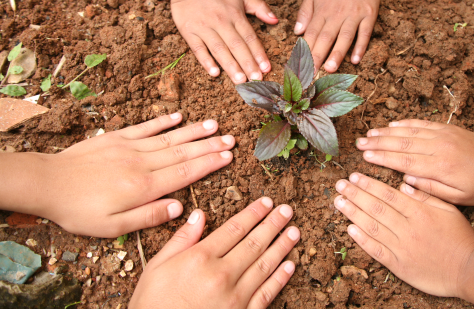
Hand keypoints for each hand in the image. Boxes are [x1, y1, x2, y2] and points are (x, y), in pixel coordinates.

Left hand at [38, 113, 233, 236]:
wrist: (47, 183)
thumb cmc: (79, 210)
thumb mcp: (113, 226)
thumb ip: (148, 216)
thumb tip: (180, 207)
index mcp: (144, 187)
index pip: (185, 173)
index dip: (209, 163)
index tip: (228, 156)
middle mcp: (142, 163)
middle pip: (183, 153)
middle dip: (209, 145)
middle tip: (231, 139)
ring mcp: (130, 147)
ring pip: (169, 138)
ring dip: (193, 131)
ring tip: (214, 125)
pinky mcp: (116, 138)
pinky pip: (145, 127)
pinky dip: (163, 121)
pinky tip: (178, 116)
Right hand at [130, 198, 299, 308]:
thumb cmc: (152, 304)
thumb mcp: (156, 267)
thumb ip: (181, 240)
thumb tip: (198, 215)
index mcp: (200, 258)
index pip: (234, 228)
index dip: (253, 213)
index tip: (267, 202)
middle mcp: (221, 275)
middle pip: (254, 243)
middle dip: (273, 224)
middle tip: (287, 210)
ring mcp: (234, 297)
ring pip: (264, 265)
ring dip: (281, 247)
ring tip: (294, 232)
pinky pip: (266, 294)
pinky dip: (280, 279)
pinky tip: (289, 265)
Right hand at [171, 0, 277, 83]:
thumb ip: (260, 7)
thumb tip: (276, 20)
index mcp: (235, 15)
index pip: (250, 37)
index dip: (259, 54)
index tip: (266, 68)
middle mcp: (221, 22)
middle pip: (237, 46)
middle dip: (248, 64)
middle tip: (256, 80)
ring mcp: (205, 28)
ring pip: (220, 50)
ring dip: (230, 66)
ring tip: (240, 80)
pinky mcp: (189, 32)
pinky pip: (198, 49)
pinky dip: (206, 61)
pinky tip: (215, 73)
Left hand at [294, 0, 379, 71]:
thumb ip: (305, 12)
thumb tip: (297, 32)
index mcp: (322, 11)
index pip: (312, 34)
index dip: (305, 51)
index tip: (301, 66)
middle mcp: (336, 15)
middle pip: (326, 38)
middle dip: (318, 57)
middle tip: (312, 74)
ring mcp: (354, 15)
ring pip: (344, 37)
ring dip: (337, 54)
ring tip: (330, 68)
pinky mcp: (369, 14)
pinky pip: (365, 32)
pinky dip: (361, 46)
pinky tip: (357, 59)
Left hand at [334, 173, 473, 297]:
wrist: (469, 269)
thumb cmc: (461, 237)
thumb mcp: (448, 209)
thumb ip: (426, 195)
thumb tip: (404, 185)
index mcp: (419, 212)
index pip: (388, 194)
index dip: (368, 184)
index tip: (354, 176)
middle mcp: (407, 228)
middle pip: (376, 207)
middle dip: (355, 194)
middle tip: (340, 185)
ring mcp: (402, 247)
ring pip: (372, 226)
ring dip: (353, 213)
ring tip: (339, 201)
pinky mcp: (399, 265)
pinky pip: (376, 250)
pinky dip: (362, 239)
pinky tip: (350, 228)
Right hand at [356, 119, 473, 205]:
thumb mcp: (456, 198)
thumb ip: (430, 189)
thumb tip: (406, 180)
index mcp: (439, 167)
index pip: (404, 161)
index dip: (382, 158)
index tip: (365, 157)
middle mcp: (438, 147)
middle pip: (401, 143)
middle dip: (378, 143)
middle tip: (359, 144)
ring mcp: (442, 135)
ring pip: (408, 131)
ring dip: (387, 132)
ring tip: (369, 134)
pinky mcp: (447, 128)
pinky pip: (421, 124)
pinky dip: (405, 123)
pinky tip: (391, 125)